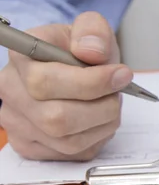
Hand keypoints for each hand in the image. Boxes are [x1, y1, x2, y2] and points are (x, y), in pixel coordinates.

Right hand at [0, 12, 132, 160]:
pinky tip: (98, 120)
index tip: (121, 75)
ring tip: (109, 106)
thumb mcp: (91, 30)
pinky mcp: (31, 146)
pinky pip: (73, 153)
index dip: (91, 83)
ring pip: (68, 141)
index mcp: (21, 57)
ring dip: (103, 124)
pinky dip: (97, 138)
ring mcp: (17, 123)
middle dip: (102, 108)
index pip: (45, 81)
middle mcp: (11, 92)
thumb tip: (91, 51)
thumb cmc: (80, 53)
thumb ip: (93, 32)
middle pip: (57, 118)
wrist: (75, 71)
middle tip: (117, 95)